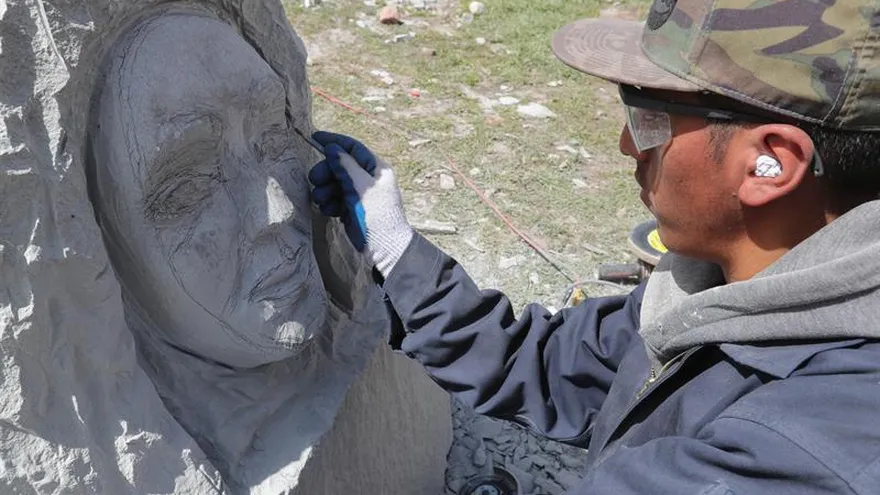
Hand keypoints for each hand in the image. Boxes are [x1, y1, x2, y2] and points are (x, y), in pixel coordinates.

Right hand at [309, 131, 413, 276]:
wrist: (383, 247)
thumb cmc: (377, 214)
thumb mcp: (361, 186)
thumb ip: (345, 165)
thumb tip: (331, 148)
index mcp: (376, 168)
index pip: (352, 148)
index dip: (334, 142)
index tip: (314, 138)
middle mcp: (367, 179)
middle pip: (340, 165)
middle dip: (326, 171)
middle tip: (315, 179)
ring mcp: (358, 194)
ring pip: (334, 183)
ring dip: (325, 190)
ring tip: (322, 200)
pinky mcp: (350, 209)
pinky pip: (334, 199)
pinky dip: (329, 203)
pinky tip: (329, 211)